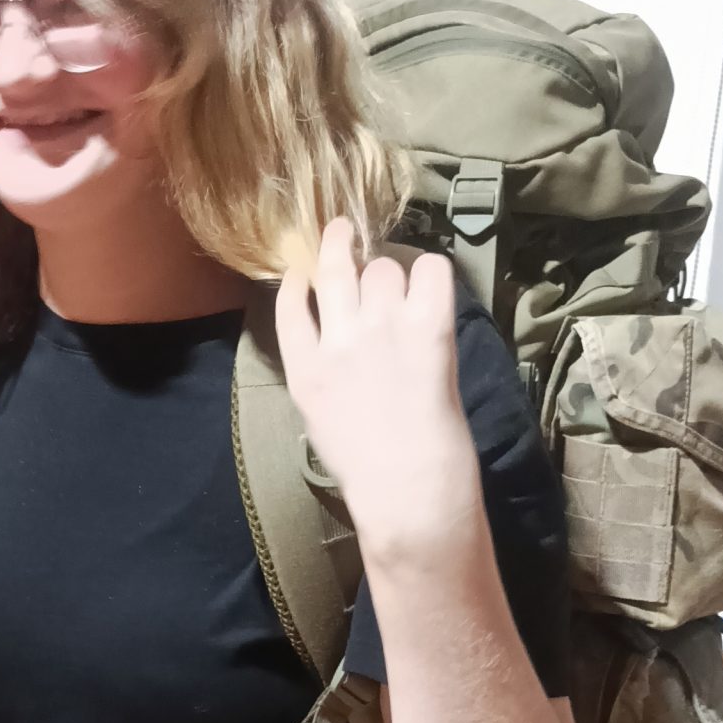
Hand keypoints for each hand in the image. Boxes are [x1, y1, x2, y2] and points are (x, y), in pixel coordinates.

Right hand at [275, 222, 484, 567]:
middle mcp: (337, 339)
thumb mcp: (321, 420)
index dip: (301, 277)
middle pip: (334, 266)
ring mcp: (381, 329)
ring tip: (401, 287)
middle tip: (345, 230)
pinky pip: (430, 270)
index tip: (308, 270)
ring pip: (382, 267)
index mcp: (304, 368)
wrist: (407, 492)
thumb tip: (338, 345)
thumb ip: (322, 375)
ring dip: (391, 272)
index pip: (291, 299)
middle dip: (339, 241)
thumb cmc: (367, 473)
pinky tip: (430, 289)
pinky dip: (430, 272)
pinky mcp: (428, 328)